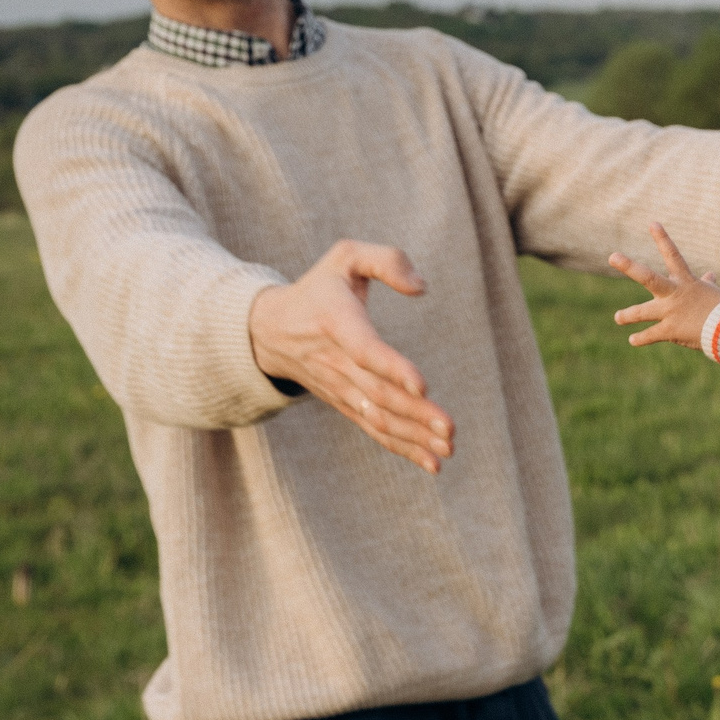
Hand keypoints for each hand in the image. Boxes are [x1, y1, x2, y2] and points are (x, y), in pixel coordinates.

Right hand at [248, 240, 454, 472]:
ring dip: (413, 437)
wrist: (269, 329)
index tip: (422, 386)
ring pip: (377, 417)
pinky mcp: (344, 403)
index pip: (365, 350)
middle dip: (415, 414)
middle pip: (378, 394)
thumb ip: (387, 260)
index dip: (392, 368)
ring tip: (447, 450)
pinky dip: (401, 447)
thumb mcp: (346, 256)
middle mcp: (337, 361)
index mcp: (338, 323)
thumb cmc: (320, 287)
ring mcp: (339, 387)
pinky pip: (373, 428)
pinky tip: (431, 462)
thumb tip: (421, 287)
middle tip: (450, 430)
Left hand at [608, 223, 719, 348]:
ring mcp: (670, 312)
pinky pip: (651, 335)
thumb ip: (706, 284)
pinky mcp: (670, 331)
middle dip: (629, 266)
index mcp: (686, 282)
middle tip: (612, 256)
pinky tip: (633, 340)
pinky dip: (641, 338)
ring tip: (618, 317)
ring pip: (643, 312)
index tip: (652, 223)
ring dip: (628, 315)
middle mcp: (674, 294)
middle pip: (649, 277)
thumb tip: (710, 275)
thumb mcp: (713, 293)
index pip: (673, 255)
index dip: (663, 238)